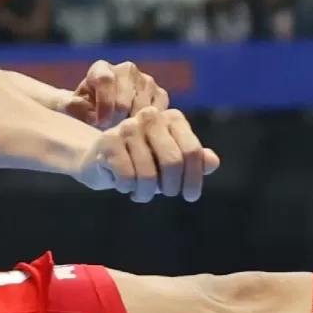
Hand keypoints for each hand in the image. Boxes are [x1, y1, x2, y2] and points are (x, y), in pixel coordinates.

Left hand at [68, 59, 167, 124]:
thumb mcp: (71, 110)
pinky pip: (158, 112)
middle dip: (116, 119)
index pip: (106, 81)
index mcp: (101, 69)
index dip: (104, 105)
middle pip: (126, 99)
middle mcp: (126, 69)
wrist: (102, 116)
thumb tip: (85, 108)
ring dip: (131, 123)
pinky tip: (135, 129)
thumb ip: (73, 108)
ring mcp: (146, 81)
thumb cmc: (84, 113)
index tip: (100, 123)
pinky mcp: (160, 95)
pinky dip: (147, 123)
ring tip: (121, 131)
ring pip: (142, 107)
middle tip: (110, 131)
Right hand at [76, 105, 217, 203]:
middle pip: (173, 162)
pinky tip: (123, 186)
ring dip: (147, 193)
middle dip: (171, 187)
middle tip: (165, 194)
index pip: (192, 151)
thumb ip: (194, 161)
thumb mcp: (170, 163)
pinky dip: (128, 189)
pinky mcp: (108, 141)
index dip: (194, 179)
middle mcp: (151, 116)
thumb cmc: (141, 162)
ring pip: (149, 175)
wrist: (99, 160)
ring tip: (141, 193)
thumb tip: (213, 162)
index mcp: (171, 118)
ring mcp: (128, 127)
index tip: (190, 196)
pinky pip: (127, 178)